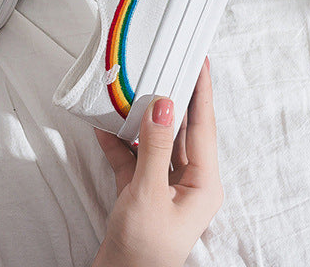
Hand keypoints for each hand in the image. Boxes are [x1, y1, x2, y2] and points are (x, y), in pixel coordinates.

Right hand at [92, 58, 223, 266]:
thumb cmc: (143, 250)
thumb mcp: (149, 194)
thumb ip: (156, 146)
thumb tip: (165, 104)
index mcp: (204, 183)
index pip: (205, 126)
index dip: (202, 91)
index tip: (200, 61)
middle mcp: (189, 182)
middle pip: (183, 130)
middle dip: (172, 99)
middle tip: (166, 65)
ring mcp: (165, 187)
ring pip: (157, 141)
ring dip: (142, 119)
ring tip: (132, 89)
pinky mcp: (143, 193)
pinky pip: (134, 158)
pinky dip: (120, 143)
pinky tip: (104, 126)